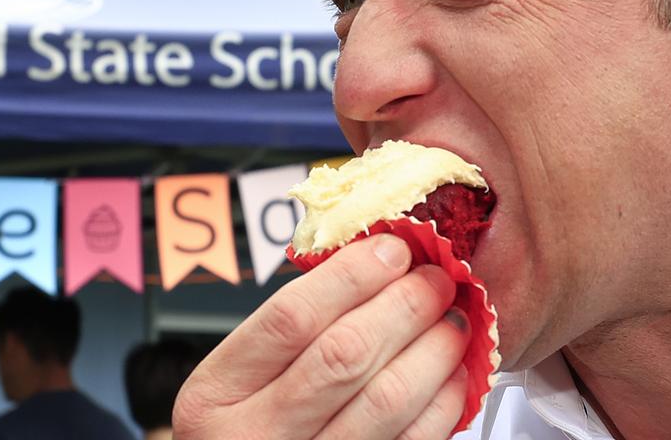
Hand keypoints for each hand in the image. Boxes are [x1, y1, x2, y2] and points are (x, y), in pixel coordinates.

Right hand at [174, 233, 471, 439]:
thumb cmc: (248, 424)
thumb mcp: (240, 377)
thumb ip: (295, 327)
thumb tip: (378, 260)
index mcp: (218, 393)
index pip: (291, 317)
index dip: (352, 275)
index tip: (393, 249)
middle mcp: (255, 436)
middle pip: (344, 353)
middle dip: (404, 304)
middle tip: (436, 278)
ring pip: (386, 398)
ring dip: (433, 348)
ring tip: (452, 320)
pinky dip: (442, 401)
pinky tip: (452, 372)